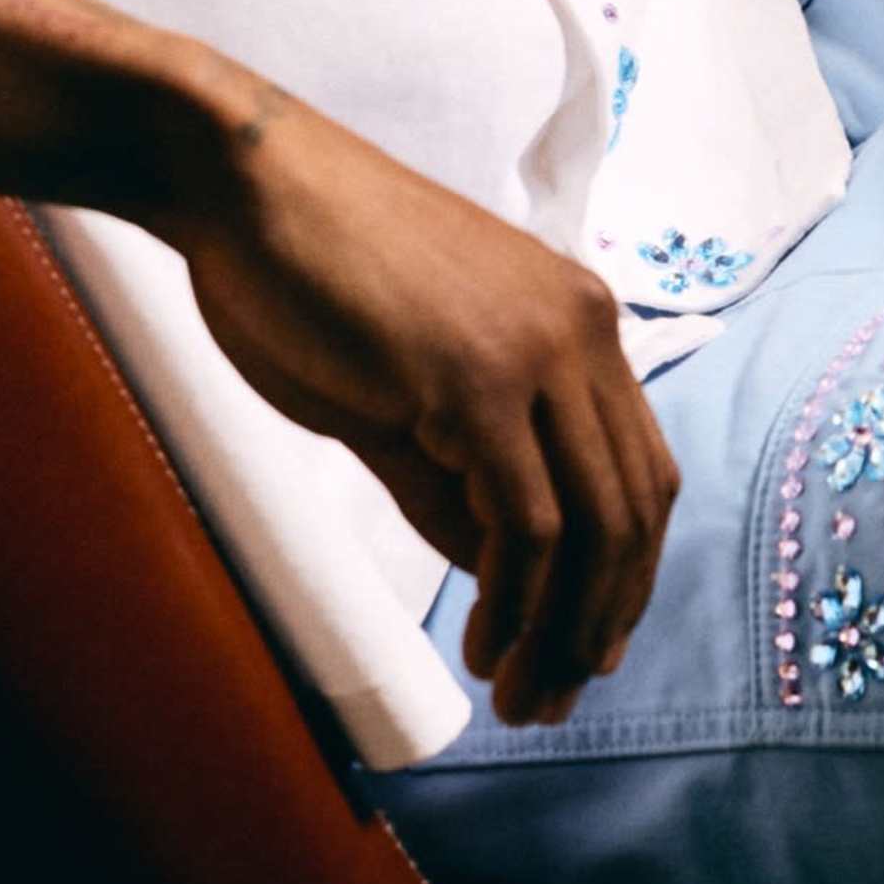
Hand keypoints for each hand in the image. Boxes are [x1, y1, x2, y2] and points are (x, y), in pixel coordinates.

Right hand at [162, 81, 679, 722]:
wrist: (242, 183)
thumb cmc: (307, 278)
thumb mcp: (408, 392)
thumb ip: (463, 479)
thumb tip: (510, 581)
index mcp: (581, 322)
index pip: (640, 472)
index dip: (626, 575)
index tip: (590, 652)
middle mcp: (584, 330)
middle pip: (635, 508)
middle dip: (603, 621)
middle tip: (554, 700)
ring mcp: (539, 350)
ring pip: (593, 524)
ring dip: (561, 629)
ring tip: (520, 697)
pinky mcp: (479, 377)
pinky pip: (527, 519)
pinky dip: (515, 599)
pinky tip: (483, 644)